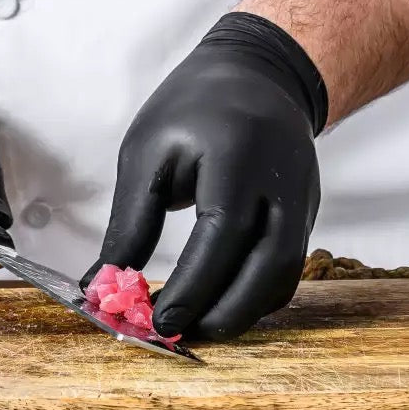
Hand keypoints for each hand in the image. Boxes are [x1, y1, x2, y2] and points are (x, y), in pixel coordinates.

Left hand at [92, 13, 325, 339]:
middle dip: (222, 313)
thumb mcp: (147, 152)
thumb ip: (130, 222)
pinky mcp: (306, 218)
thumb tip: (102, 285)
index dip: (194, 285)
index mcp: (239, 157)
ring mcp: (302, 202)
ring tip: (193, 324)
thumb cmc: (196, 107)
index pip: (222, 234)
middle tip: (176, 334)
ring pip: (282, 279)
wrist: (260, 75)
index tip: (159, 321)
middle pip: (268, 268)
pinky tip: (218, 303)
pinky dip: (254, 297)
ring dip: (240, 312)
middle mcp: (283, 183)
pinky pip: (286, 271)